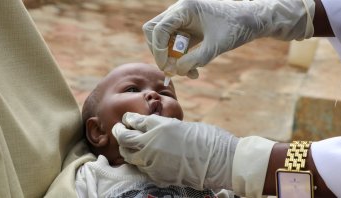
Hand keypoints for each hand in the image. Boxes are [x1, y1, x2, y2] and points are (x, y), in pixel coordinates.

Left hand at [112, 112, 238, 189]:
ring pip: (129, 155)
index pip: (134, 122)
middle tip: (122, 130)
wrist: (219, 161)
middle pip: (125, 140)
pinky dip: (140, 161)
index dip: (127, 120)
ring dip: (128, 149)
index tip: (126, 119)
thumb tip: (145, 126)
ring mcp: (153, 162)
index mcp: (159, 127)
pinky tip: (147, 157)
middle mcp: (152, 144)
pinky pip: (142, 167)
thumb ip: (159, 126)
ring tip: (132, 144)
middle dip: (121, 134)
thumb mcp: (180, 125)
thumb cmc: (205, 138)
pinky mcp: (158, 175)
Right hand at [143, 0, 313, 77]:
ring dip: (171, 58)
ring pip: (163, 39)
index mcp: (185, 9)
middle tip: (173, 70)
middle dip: (160, 53)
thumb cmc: (235, 29)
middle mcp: (179, 11)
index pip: (158, 29)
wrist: (251, 22)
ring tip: (189, 72)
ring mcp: (182, 19)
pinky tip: (193, 69)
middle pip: (154, 32)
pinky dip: (180, 58)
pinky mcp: (187, 28)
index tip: (167, 68)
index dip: (158, 51)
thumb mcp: (215, 47)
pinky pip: (174, 44)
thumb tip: (175, 71)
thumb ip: (194, 60)